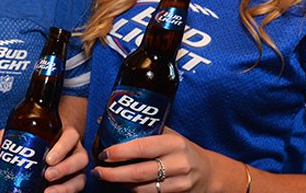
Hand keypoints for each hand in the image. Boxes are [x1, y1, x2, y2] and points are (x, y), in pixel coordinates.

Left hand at [0, 127, 86, 192]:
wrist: (53, 148)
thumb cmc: (40, 140)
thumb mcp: (27, 134)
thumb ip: (10, 136)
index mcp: (66, 136)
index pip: (71, 136)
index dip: (62, 147)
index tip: (48, 159)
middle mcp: (76, 151)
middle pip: (80, 158)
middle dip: (64, 168)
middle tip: (47, 175)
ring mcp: (77, 168)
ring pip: (80, 177)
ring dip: (66, 186)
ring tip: (48, 192)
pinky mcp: (75, 181)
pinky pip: (75, 188)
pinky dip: (64, 192)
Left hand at [90, 128, 212, 191]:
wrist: (208, 172)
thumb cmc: (181, 149)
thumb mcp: (168, 135)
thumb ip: (142, 129)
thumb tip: (104, 121)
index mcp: (174, 143)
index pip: (142, 147)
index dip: (120, 152)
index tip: (104, 154)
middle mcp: (179, 163)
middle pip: (139, 172)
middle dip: (113, 174)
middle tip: (97, 171)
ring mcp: (180, 183)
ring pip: (142, 188)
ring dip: (121, 183)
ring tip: (108, 176)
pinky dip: (134, 191)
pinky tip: (126, 184)